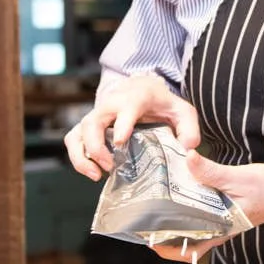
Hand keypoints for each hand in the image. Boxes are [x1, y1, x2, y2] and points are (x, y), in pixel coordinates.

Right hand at [64, 74, 199, 179]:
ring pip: (78, 132)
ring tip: (97, 174)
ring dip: (83, 155)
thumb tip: (188, 150)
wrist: (143, 90)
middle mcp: (111, 105)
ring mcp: (97, 115)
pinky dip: (77, 156)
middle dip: (97, 146)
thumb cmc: (162, 104)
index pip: (126, 108)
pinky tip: (92, 172)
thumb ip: (189, 129)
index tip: (120, 142)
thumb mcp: (182, 112)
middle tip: (110, 166)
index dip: (122, 124)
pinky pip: (73, 140)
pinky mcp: (88, 126)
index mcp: (135, 98)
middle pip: (93, 122)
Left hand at [150, 151, 263, 262]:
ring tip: (155, 206)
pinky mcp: (225, 213)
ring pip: (190, 229)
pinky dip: (187, 210)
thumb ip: (211, 172)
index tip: (146, 237)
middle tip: (143, 218)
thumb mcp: (239, 177)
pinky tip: (178, 194)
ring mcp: (222, 223)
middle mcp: (219, 230)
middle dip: (162, 234)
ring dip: (173, 222)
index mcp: (220, 227)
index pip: (187, 248)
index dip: (165, 247)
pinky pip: (201, 217)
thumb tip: (187, 159)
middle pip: (184, 241)